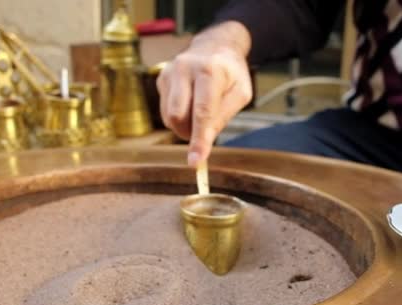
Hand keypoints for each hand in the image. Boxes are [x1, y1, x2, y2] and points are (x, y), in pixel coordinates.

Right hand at [157, 21, 252, 166]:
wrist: (214, 45)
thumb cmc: (230, 72)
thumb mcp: (240, 93)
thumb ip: (223, 117)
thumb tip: (205, 142)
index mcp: (210, 71)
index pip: (202, 112)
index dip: (199, 139)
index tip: (196, 161)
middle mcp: (185, 69)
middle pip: (177, 116)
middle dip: (189, 133)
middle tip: (203, 134)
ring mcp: (169, 73)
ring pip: (168, 116)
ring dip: (183, 126)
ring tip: (199, 115)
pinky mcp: (161, 79)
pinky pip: (164, 111)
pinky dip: (177, 118)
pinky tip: (189, 105)